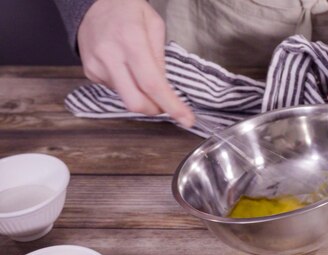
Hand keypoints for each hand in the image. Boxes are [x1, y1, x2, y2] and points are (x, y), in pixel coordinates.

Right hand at [77, 0, 193, 126]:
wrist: (91, 1)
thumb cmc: (126, 9)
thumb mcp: (154, 24)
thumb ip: (160, 57)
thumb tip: (164, 87)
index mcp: (130, 41)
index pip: (153, 84)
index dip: (171, 105)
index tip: (186, 119)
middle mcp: (110, 56)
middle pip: (135, 102)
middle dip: (155, 110)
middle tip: (166, 104)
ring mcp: (96, 66)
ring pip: (126, 98)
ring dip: (141, 95)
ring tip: (141, 72)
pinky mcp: (90, 72)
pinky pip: (115, 90)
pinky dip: (128, 86)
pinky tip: (126, 68)